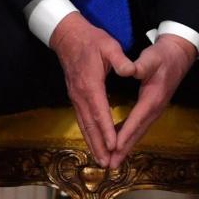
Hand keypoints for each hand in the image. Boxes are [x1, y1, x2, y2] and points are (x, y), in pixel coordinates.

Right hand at [49, 12, 134, 167]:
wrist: (67, 35)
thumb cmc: (91, 40)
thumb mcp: (109, 45)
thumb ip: (120, 59)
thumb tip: (131, 70)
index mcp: (90, 82)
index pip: (99, 110)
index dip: (107, 129)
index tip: (114, 145)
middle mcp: (80, 93)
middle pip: (89, 123)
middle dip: (99, 144)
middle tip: (107, 163)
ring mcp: (75, 95)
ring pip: (83, 123)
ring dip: (92, 142)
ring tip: (100, 160)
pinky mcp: (74, 95)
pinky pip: (81, 118)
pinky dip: (87, 133)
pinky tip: (92, 142)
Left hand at [110, 34, 196, 167]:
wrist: (177, 55)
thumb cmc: (162, 56)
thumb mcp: (151, 58)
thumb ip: (141, 65)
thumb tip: (130, 70)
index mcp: (153, 97)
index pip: (137, 118)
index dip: (125, 133)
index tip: (114, 146)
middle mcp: (155, 108)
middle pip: (138, 132)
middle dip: (124, 148)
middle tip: (111, 164)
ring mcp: (154, 110)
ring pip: (138, 132)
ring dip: (126, 147)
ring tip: (112, 161)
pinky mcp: (151, 108)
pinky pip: (138, 126)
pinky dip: (128, 137)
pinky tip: (117, 143)